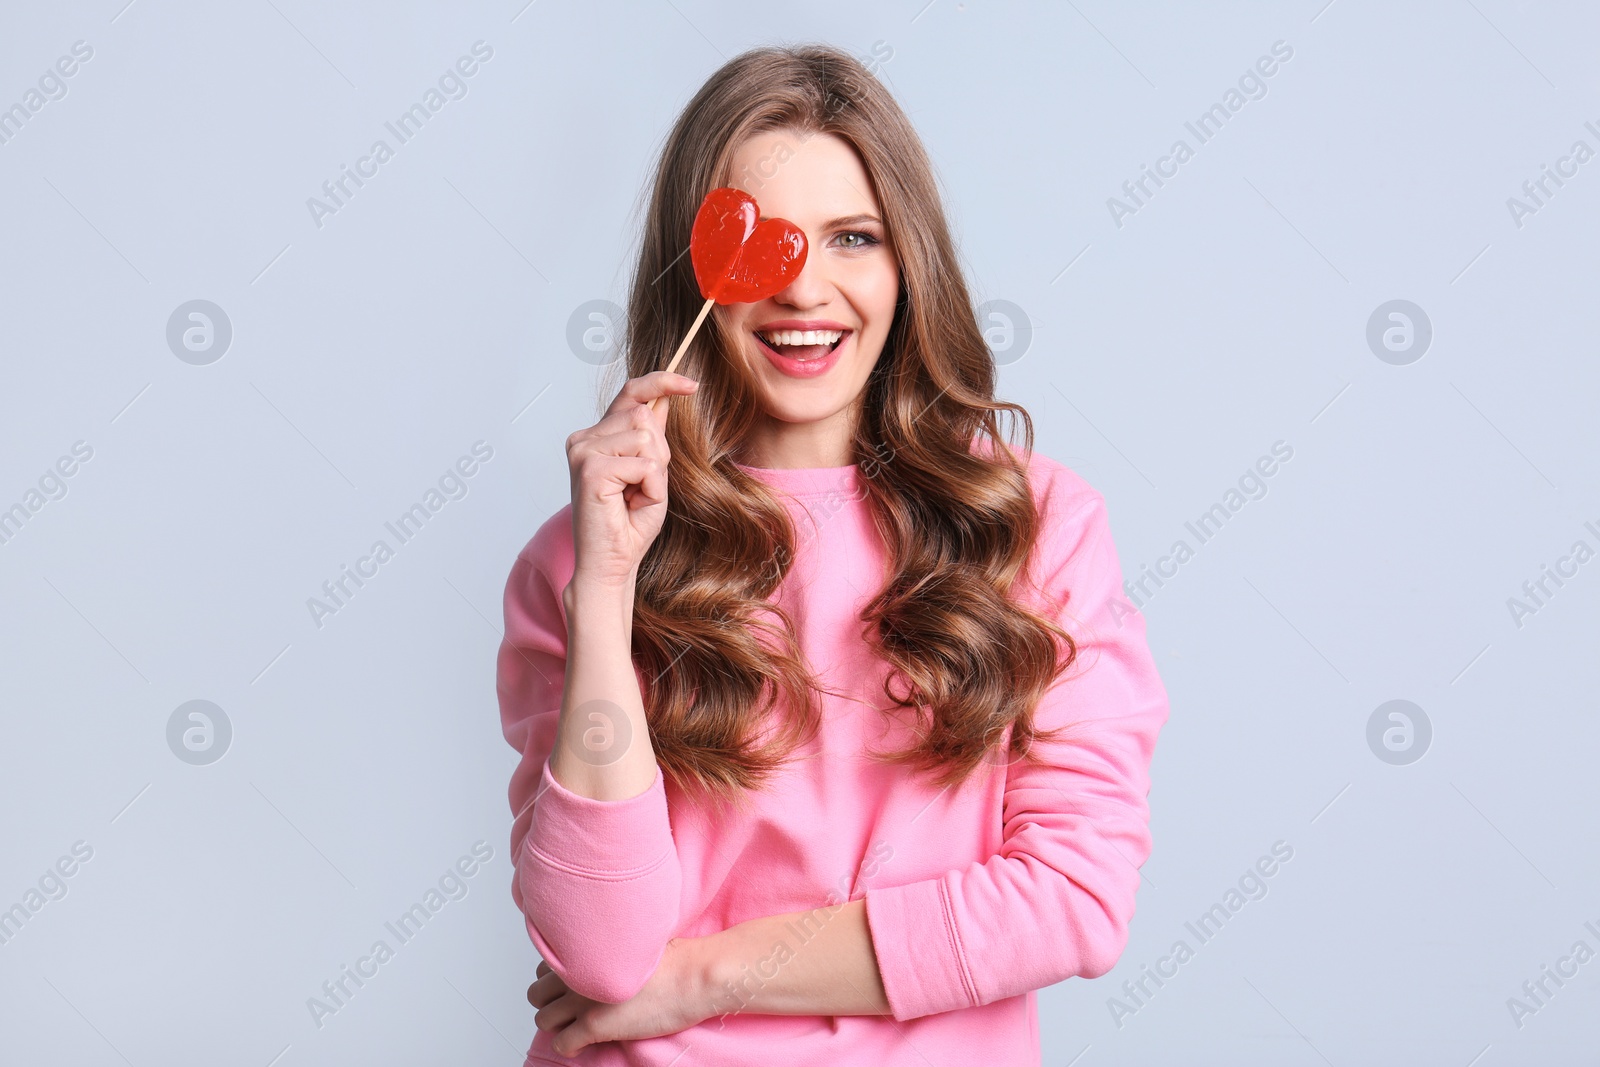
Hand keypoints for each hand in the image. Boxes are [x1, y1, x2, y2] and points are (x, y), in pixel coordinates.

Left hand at [528, 938, 711, 1056]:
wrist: (691, 976)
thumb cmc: (673, 959)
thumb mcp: (631, 943)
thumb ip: (605, 950)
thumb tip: (598, 960)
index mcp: (585, 950)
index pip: (545, 967)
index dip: (556, 981)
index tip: (569, 988)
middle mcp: (577, 972)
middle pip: (537, 994)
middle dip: (550, 1003)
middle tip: (569, 1010)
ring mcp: (583, 1000)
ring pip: (544, 1019)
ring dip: (557, 1025)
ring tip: (576, 1027)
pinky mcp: (594, 1026)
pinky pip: (562, 1044)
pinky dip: (569, 1047)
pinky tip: (584, 1044)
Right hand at [564, 371, 698, 590]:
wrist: (610, 564)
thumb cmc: (628, 525)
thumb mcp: (650, 473)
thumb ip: (651, 438)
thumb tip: (663, 402)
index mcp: (595, 437)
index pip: (629, 393)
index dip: (661, 382)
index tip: (690, 385)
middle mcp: (583, 439)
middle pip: (644, 415)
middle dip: (659, 453)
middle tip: (643, 488)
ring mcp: (584, 451)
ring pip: (646, 436)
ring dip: (655, 472)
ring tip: (636, 497)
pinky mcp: (591, 469)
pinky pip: (644, 464)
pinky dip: (651, 487)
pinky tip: (631, 504)